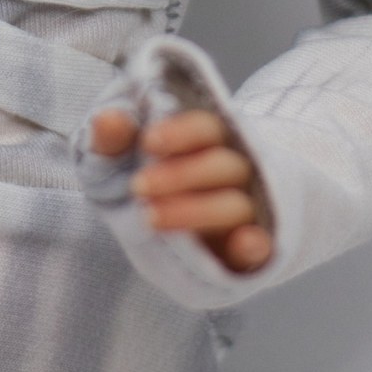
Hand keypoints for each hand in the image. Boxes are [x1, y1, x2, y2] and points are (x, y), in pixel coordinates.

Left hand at [90, 107, 272, 273]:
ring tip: (152, 218)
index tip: (148, 143)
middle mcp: (234, 172)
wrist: (164, 229)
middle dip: (180, 175)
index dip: (181, 133)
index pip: (206, 128)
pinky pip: (263, 246)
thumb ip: (113, 139)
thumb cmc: (144, 183)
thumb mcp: (120, 159)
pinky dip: (257, 245)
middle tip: (138, 186)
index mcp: (209, 140)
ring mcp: (245, 211)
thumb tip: (109, 121)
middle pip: (221, 165)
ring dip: (197, 210)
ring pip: (235, 205)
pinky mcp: (247, 250)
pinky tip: (245, 244)